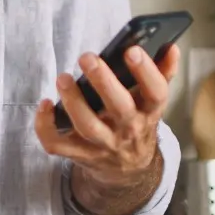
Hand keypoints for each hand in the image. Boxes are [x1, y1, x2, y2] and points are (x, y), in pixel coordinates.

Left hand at [35, 43, 177, 214]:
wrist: (128, 168)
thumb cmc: (138, 122)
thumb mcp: (152, 101)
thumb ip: (162, 73)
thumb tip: (171, 46)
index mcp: (149, 112)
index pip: (155, 93)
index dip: (146, 72)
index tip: (131, 50)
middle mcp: (129, 129)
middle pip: (119, 108)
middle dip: (103, 81)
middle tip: (87, 58)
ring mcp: (104, 144)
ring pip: (87, 126)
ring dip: (73, 101)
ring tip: (63, 78)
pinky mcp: (80, 154)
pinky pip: (58, 144)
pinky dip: (45, 127)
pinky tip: (44, 104)